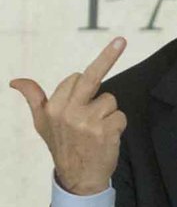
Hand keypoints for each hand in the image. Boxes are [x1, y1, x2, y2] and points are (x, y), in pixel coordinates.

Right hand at [9, 37, 127, 194]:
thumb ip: (33, 98)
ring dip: (108, 112)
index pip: (76, 78)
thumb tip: (15, 81)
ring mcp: (89, 122)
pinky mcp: (107, 130)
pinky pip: (121, 115)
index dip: (82, 85)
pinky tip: (107, 137)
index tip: (85, 86)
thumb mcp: (42, 123)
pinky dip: (119, 124)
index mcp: (54, 108)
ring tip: (97, 129)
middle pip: (92, 77)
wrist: (79, 177)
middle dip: (108, 56)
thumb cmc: (62, 145)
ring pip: (110, 99)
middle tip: (121, 40)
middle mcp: (70, 113)